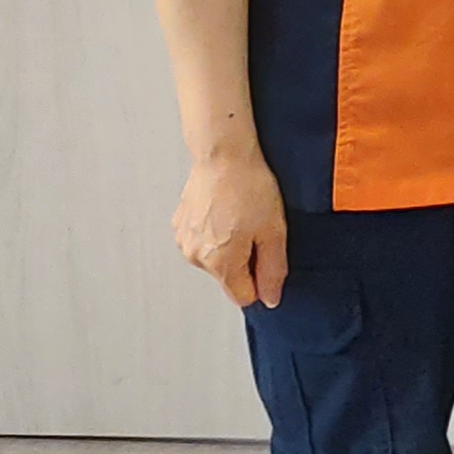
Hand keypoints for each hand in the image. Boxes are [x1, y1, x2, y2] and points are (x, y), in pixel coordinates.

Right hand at [175, 146, 286, 308]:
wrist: (223, 154)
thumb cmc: (249, 187)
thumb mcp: (274, 231)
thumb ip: (272, 270)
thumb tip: (270, 298)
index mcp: (219, 263)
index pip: (243, 296)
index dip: (261, 280)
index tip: (266, 255)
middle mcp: (196, 256)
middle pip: (228, 276)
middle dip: (245, 259)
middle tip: (256, 227)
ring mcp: (184, 240)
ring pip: (215, 258)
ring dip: (229, 245)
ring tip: (239, 215)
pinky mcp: (180, 225)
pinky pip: (203, 241)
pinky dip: (215, 231)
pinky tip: (225, 210)